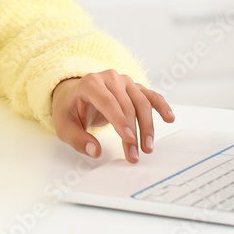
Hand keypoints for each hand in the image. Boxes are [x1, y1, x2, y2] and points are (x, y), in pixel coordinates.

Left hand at [51, 70, 173, 162]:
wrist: (73, 94)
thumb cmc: (69, 109)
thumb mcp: (64, 126)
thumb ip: (77, 140)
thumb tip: (95, 151)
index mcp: (90, 84)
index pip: (108, 102)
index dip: (119, 121)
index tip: (129, 140)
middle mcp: (109, 78)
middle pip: (127, 106)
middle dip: (133, 132)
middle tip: (135, 155)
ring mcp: (123, 81)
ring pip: (141, 103)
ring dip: (147, 126)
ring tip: (148, 147)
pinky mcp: (133, 87)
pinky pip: (150, 95)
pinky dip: (161, 106)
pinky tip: (169, 118)